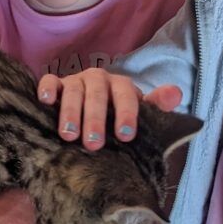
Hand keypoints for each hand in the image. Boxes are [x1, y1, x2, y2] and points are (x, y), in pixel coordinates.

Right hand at [37, 68, 183, 150]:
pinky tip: (45, 102)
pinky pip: (49, 81)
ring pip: (73, 90)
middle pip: (97, 95)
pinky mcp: (55, 85)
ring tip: (69, 135)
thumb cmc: (117, 119)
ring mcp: (75, 81)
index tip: (126, 136)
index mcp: (121, 86)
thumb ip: (156, 106)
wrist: (91, 113)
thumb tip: (176, 93)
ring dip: (70, 111)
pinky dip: (47, 89)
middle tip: (94, 143)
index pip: (126, 96)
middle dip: (95, 119)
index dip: (127, 114)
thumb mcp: (139, 115)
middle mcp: (98, 80)